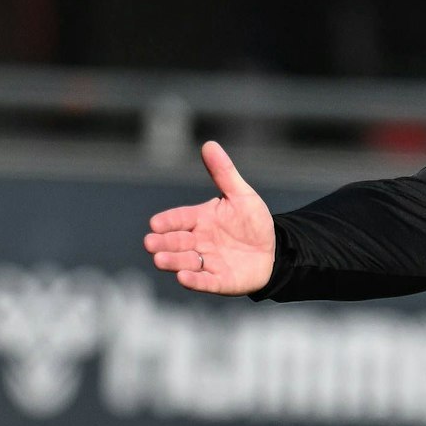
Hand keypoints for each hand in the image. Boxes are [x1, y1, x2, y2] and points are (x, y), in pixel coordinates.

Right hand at [143, 141, 275, 294]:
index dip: (167, 221)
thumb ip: (223, 172)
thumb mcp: (241, 194)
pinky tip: (183, 278)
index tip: (155, 223)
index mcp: (200, 220)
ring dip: (173, 261)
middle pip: (177, 242)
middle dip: (163, 243)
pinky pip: (206, 281)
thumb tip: (209, 144)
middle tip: (150, 243)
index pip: (179, 219)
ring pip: (186, 262)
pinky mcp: (220, 281)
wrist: (274, 250)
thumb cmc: (253, 222)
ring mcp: (208, 263)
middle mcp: (199, 242)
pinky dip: (195, 281)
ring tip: (160, 260)